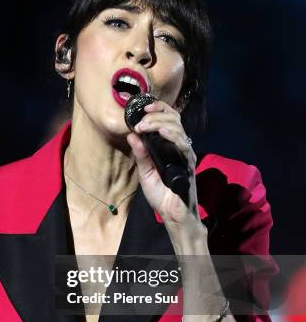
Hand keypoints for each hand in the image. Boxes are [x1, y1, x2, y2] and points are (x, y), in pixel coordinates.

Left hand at [126, 100, 201, 231]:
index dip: (158, 108)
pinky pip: (183, 145)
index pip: (169, 118)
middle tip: (140, 122)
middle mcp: (180, 146)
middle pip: (174, 118)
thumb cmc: (161, 195)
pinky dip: (173, 136)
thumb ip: (140, 154)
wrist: (172, 213)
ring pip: (178, 128)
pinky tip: (163, 132)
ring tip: (145, 126)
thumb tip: (131, 135)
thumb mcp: (145, 172)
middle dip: (156, 115)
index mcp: (170, 146)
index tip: (143, 108)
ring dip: (160, 123)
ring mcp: (186, 154)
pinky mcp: (189, 164)